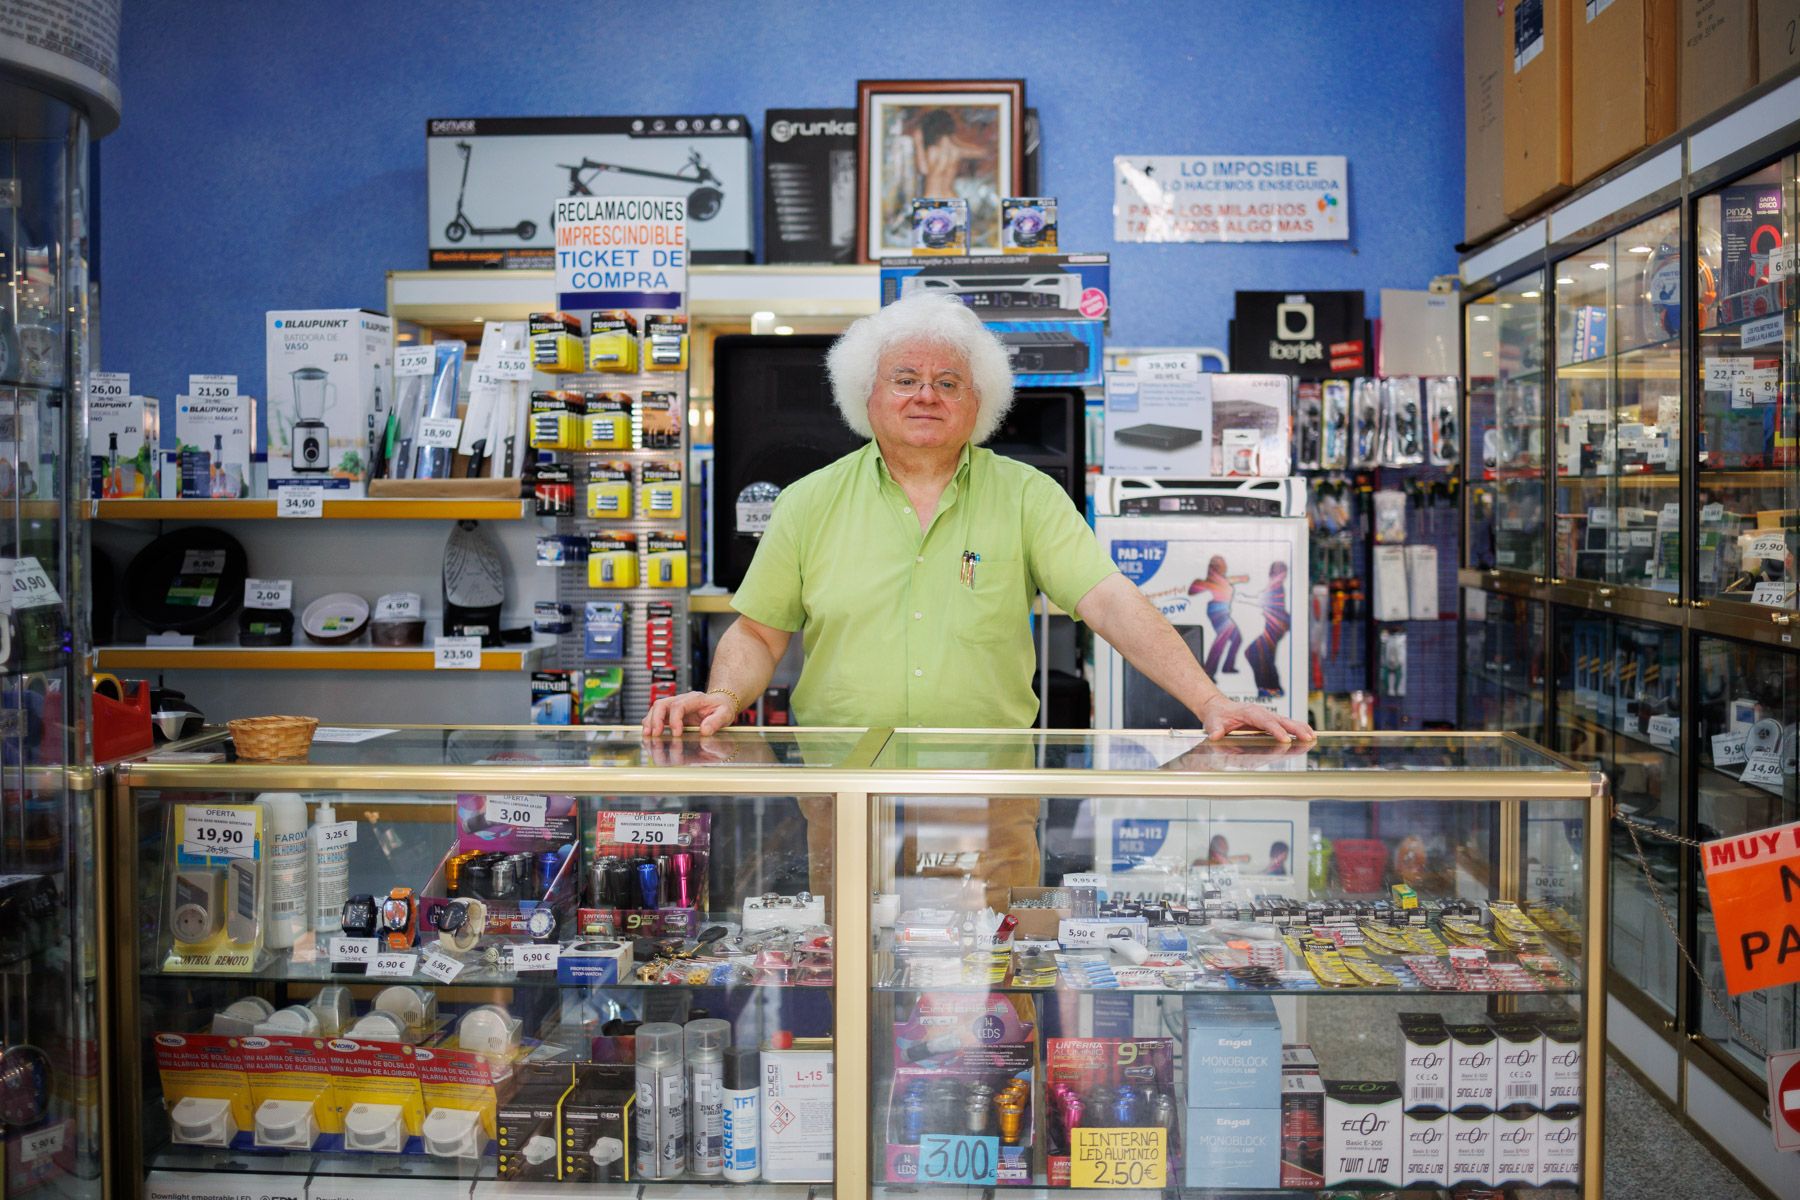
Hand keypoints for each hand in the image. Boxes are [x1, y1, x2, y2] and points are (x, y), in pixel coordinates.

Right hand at [641, 690, 737, 736]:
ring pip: (656, 708)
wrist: (720, 704)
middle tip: (656, 734)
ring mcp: (675, 705)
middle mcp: (682, 699)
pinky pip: (656, 714)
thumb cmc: (721, 709)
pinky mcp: (671, 713)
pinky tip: (649, 733)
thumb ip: (716, 721)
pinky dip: (650, 723)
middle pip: (662, 704)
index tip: (676, 734)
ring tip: (648, 735)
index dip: (675, 719)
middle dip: (657, 719)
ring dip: (650, 721)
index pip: (679, 705)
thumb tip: (704, 730)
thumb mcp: (725, 714)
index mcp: (695, 699)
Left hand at [1195, 694, 1315, 743]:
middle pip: (1281, 720)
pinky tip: (1307, 734)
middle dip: (1295, 729)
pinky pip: (1285, 723)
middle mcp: (1261, 712)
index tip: (1285, 738)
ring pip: (1286, 721)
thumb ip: (1214, 729)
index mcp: (1249, 712)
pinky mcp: (1269, 720)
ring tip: (1312, 737)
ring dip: (1300, 728)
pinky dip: (1297, 728)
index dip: (1276, 730)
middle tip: (1308, 737)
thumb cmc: (1217, 715)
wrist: (1218, 707)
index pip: (1265, 721)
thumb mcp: (1212, 722)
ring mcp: (1267, 715)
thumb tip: (1215, 735)